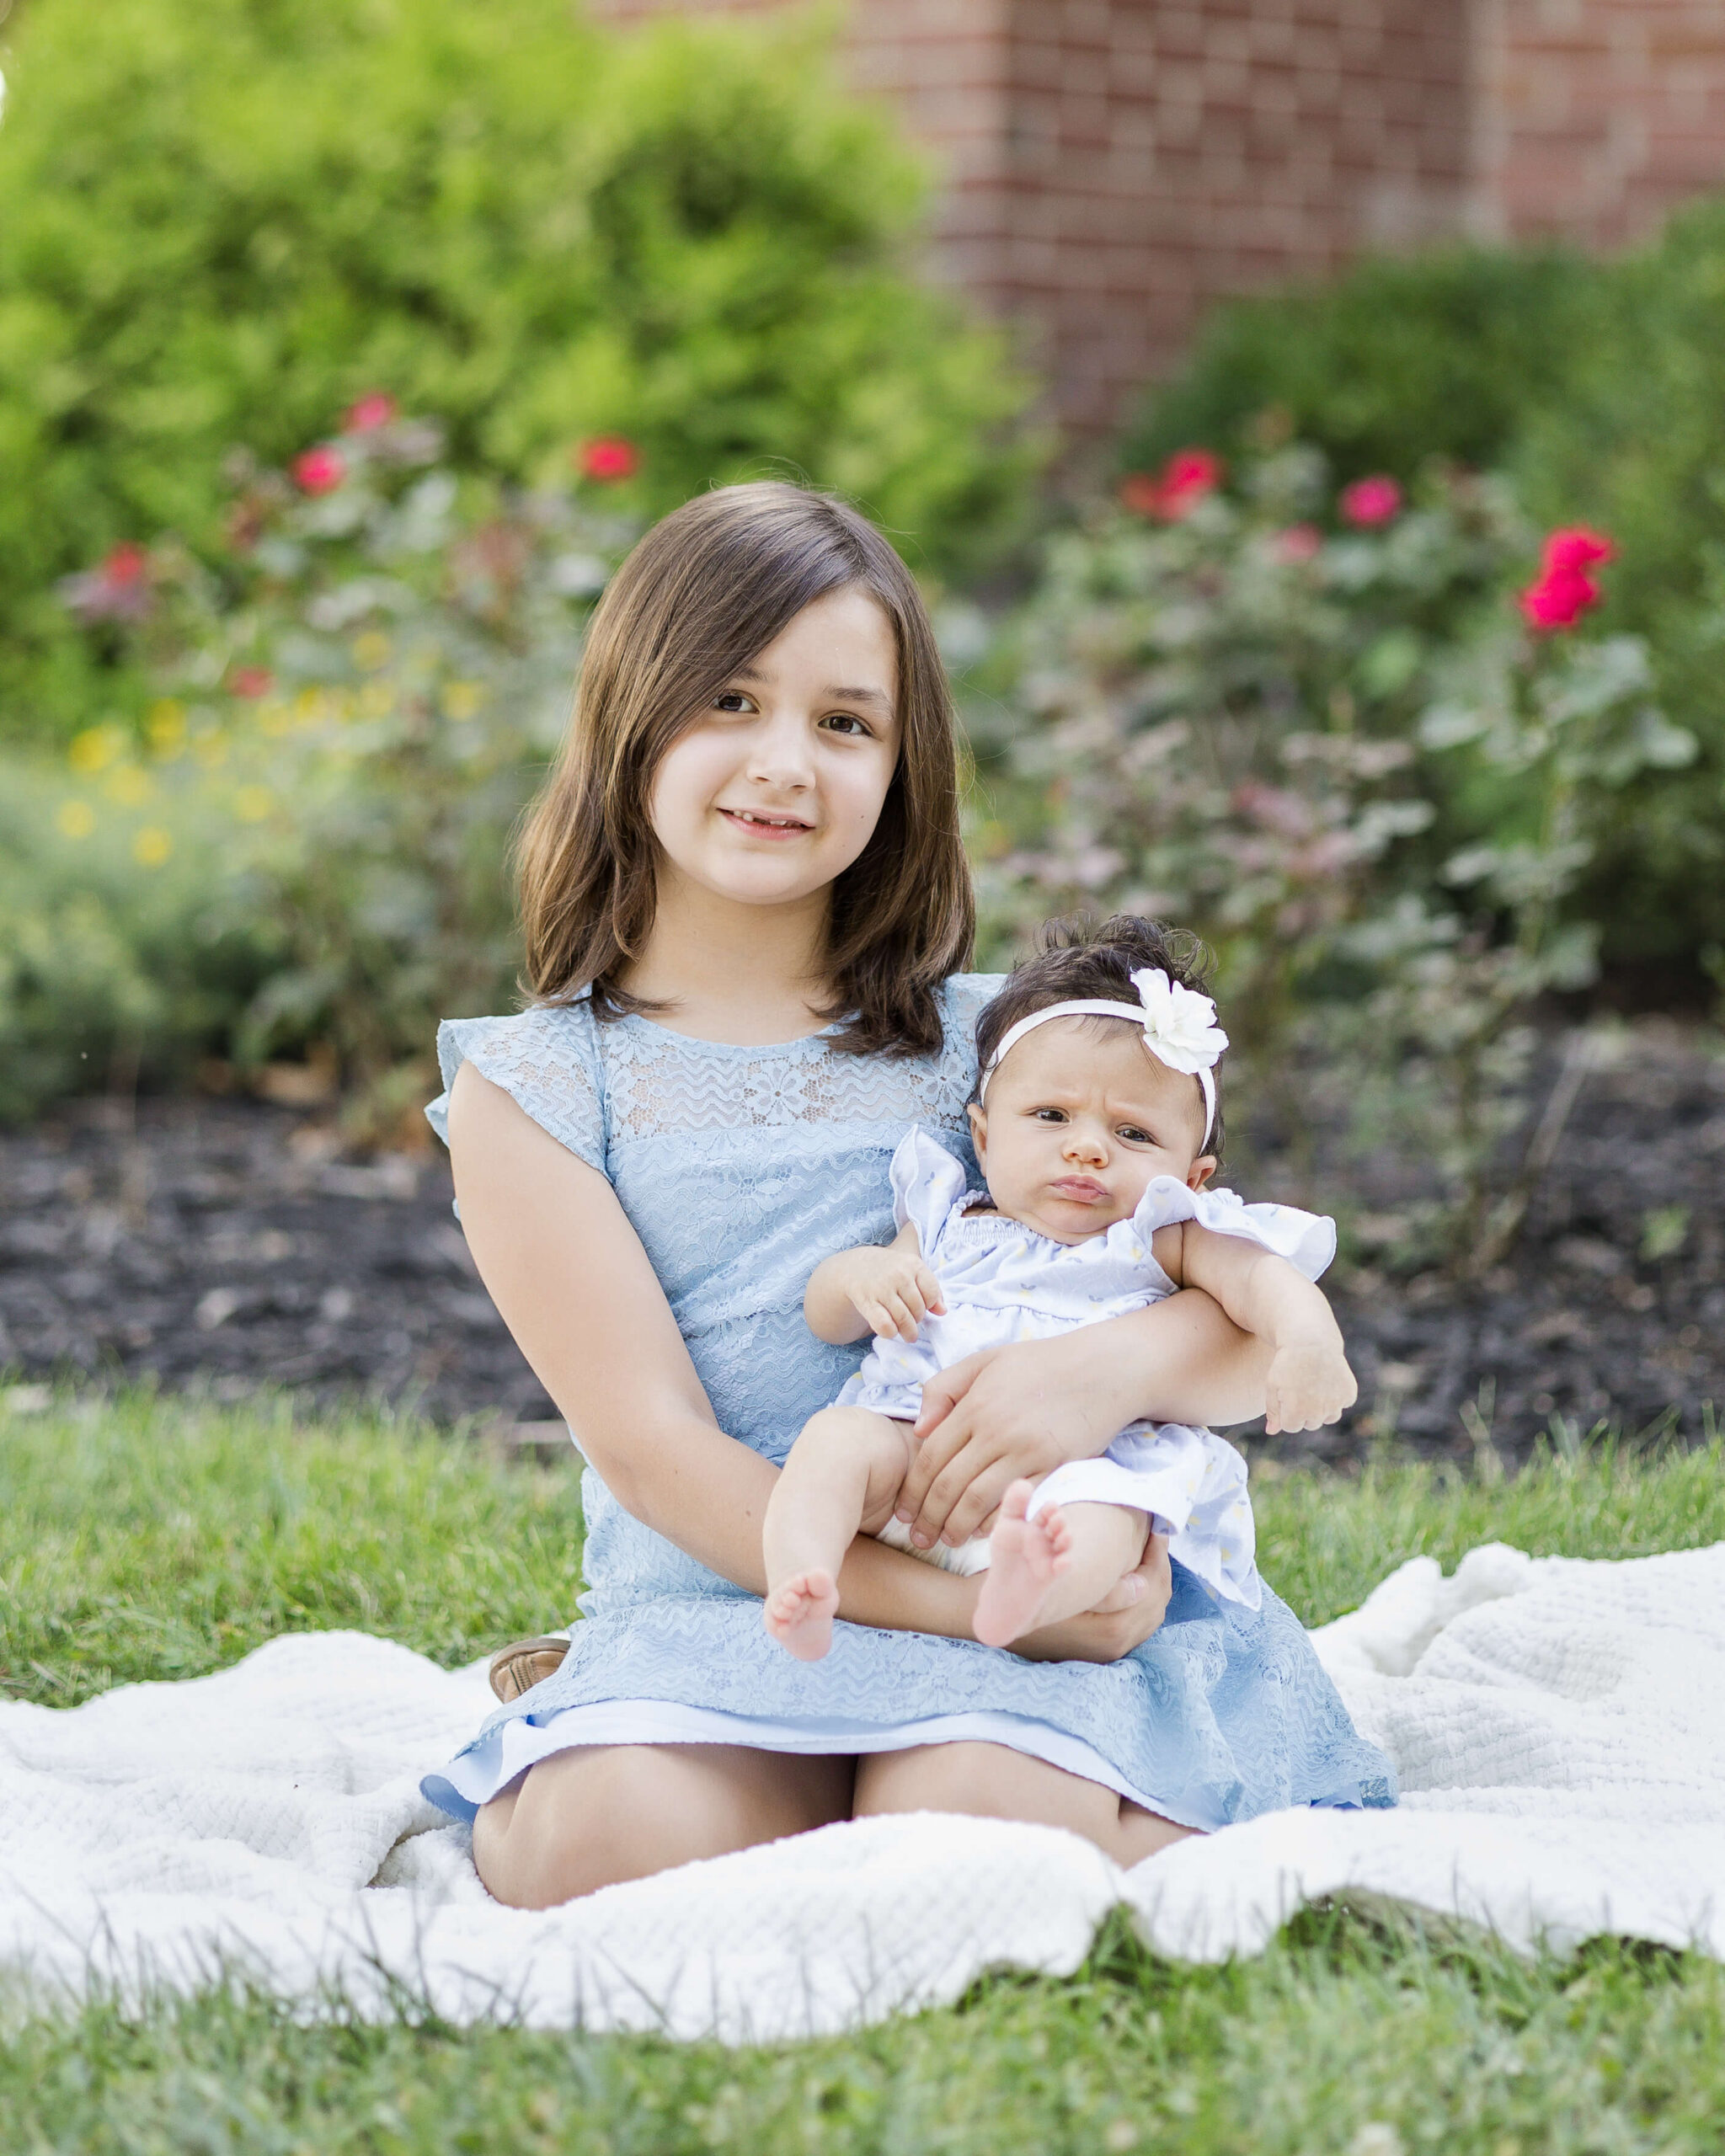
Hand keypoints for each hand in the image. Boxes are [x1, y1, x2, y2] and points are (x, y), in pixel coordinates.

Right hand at [836, 1247, 944, 1343]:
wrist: (855, 1267)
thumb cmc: (891, 1271)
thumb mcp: (912, 1271)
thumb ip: (930, 1288)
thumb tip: (942, 1311)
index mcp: (913, 1264)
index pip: (931, 1293)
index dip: (929, 1305)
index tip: (923, 1306)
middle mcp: (899, 1275)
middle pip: (918, 1309)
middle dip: (917, 1319)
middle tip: (913, 1320)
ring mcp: (882, 1288)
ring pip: (904, 1319)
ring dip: (908, 1331)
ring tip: (908, 1334)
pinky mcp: (867, 1302)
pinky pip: (884, 1325)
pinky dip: (890, 1332)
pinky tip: (892, 1331)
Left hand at [899, 1333, 1125, 1550]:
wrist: (1101, 1368)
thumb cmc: (1040, 1363)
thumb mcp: (985, 1361)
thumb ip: (944, 1388)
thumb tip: (919, 1430)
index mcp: (974, 1405)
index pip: (930, 1457)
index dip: (913, 1491)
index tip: (903, 1513)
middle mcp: (995, 1430)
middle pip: (949, 1484)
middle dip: (928, 1517)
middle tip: (919, 1538)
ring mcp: (1026, 1450)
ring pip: (978, 1499)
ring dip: (957, 1526)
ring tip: (947, 1542)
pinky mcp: (1054, 1465)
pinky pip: (1017, 1502)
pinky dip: (997, 1522)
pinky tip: (984, 1533)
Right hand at [1007, 1533, 1171, 1662]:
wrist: (1007, 1619)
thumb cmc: (1035, 1592)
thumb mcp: (1069, 1577)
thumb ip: (1104, 1583)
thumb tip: (1142, 1585)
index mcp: (1114, 1626)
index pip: (1152, 1585)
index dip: (1157, 1555)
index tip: (1156, 1530)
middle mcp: (1119, 1640)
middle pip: (1157, 1598)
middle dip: (1159, 1565)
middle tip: (1155, 1539)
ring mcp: (1116, 1647)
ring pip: (1152, 1610)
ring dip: (1153, 1580)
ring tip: (1148, 1555)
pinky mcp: (1109, 1648)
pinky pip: (1140, 1620)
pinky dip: (1144, 1598)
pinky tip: (1135, 1578)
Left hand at [1264, 1337, 1357, 1433]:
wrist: (1310, 1341)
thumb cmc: (1286, 1363)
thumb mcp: (1272, 1385)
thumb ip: (1273, 1411)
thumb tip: (1272, 1432)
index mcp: (1296, 1413)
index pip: (1291, 1427)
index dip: (1286, 1411)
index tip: (1286, 1395)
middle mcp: (1318, 1412)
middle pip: (1310, 1423)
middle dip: (1304, 1410)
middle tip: (1300, 1388)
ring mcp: (1335, 1404)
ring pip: (1329, 1417)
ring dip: (1322, 1407)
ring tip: (1313, 1386)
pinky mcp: (1349, 1394)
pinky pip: (1343, 1404)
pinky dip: (1337, 1395)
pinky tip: (1327, 1380)